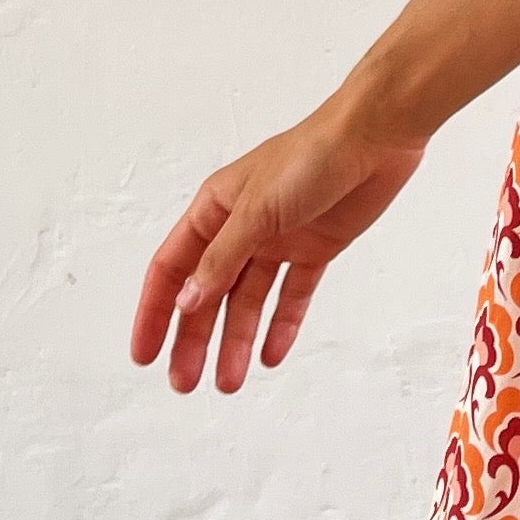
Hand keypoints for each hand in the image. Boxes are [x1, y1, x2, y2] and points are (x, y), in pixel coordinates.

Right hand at [130, 101, 427, 392]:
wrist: (375, 137)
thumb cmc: (311, 154)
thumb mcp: (257, 210)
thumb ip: (222, 259)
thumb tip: (187, 301)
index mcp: (214, 209)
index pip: (172, 268)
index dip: (154, 312)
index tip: (145, 354)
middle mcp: (241, 227)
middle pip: (207, 293)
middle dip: (194, 339)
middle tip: (185, 382)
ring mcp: (278, 239)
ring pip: (248, 301)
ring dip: (236, 340)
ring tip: (228, 382)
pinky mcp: (315, 248)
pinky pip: (292, 295)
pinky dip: (282, 324)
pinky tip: (271, 354)